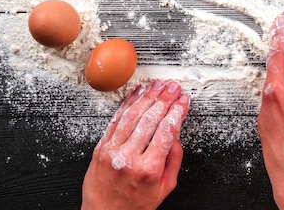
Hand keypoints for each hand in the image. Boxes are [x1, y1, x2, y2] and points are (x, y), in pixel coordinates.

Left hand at [81, 80, 189, 209]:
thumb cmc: (135, 205)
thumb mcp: (165, 187)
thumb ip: (173, 159)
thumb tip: (175, 133)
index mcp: (148, 169)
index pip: (166, 131)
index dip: (177, 111)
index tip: (183, 101)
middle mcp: (129, 158)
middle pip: (150, 119)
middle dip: (165, 99)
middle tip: (173, 87)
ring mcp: (112, 151)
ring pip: (132, 116)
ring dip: (147, 97)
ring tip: (158, 86)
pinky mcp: (100, 148)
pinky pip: (116, 120)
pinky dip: (127, 104)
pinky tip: (137, 94)